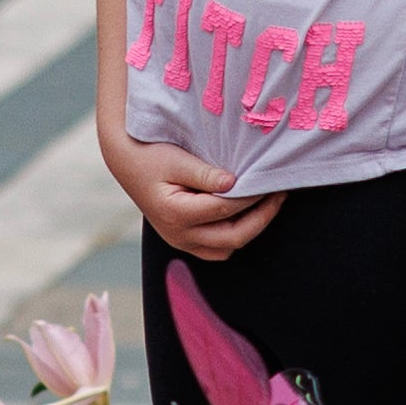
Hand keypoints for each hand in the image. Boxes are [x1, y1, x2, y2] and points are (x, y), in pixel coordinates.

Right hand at [103, 113, 284, 264]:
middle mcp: (178, 235)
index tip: (270, 181)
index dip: (252, 196)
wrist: (126, 162)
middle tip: (279, 196)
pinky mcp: (183, 241)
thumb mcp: (177, 159)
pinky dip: (234, 236)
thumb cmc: (150, 155)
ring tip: (266, 205)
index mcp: (175, 213)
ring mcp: (180, 242)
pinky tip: (246, 214)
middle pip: (232, 237)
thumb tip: (235, 184)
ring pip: (226, 249)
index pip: (225, 209)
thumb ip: (206, 174)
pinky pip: (216, 249)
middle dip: (261, 218)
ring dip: (250, 230)